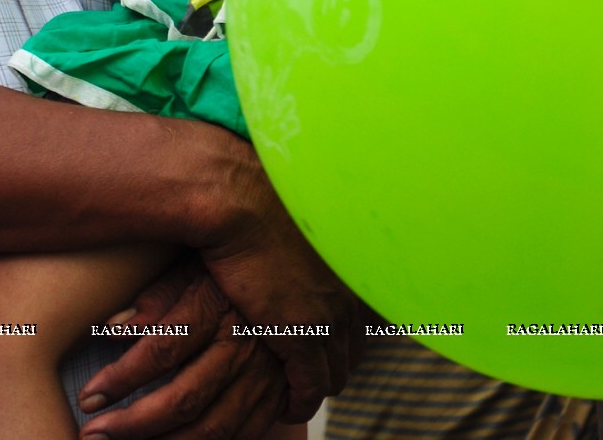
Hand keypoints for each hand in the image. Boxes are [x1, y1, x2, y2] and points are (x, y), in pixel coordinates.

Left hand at [78, 255, 288, 439]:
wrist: (295, 268)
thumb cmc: (231, 260)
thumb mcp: (193, 264)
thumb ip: (155, 298)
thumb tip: (110, 329)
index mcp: (218, 307)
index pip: (162, 351)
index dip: (121, 379)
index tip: (88, 398)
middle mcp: (243, 345)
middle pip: (183, 398)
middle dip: (132, 424)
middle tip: (92, 434)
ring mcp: (265, 376)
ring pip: (211, 429)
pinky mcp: (277, 396)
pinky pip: (239, 436)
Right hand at [196, 180, 356, 422]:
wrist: (239, 198)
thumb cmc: (257, 199)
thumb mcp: (297, 221)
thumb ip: (310, 244)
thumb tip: (300, 251)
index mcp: (352, 264)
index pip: (363, 321)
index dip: (340, 339)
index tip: (321, 347)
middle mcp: (350, 292)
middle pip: (353, 351)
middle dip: (332, 365)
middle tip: (305, 373)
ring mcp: (331, 315)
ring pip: (335, 375)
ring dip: (314, 387)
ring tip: (290, 390)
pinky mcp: (304, 335)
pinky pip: (311, 390)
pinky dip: (299, 403)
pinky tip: (282, 404)